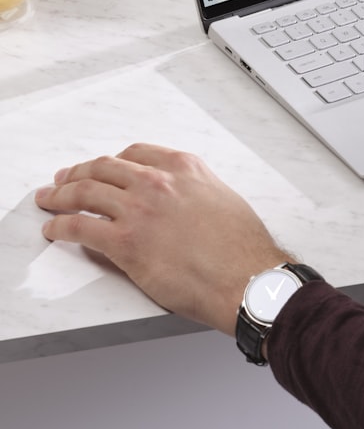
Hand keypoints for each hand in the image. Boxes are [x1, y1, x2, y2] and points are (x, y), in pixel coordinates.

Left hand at [34, 144, 287, 334]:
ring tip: (49, 200)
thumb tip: (181, 201)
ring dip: (60, 195)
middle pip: (103, 167)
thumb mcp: (224, 199)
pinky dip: (60, 226)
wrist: (246, 278)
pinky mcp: (124, 242)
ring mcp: (139, 210)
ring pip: (84, 192)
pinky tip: (54, 230)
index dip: (112, 161)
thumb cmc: (242, 247)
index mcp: (185, 168)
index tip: (102, 166)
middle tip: (65, 179)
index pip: (136, 153)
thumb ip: (196, 190)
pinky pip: (78, 227)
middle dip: (78, 172)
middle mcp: (159, 182)